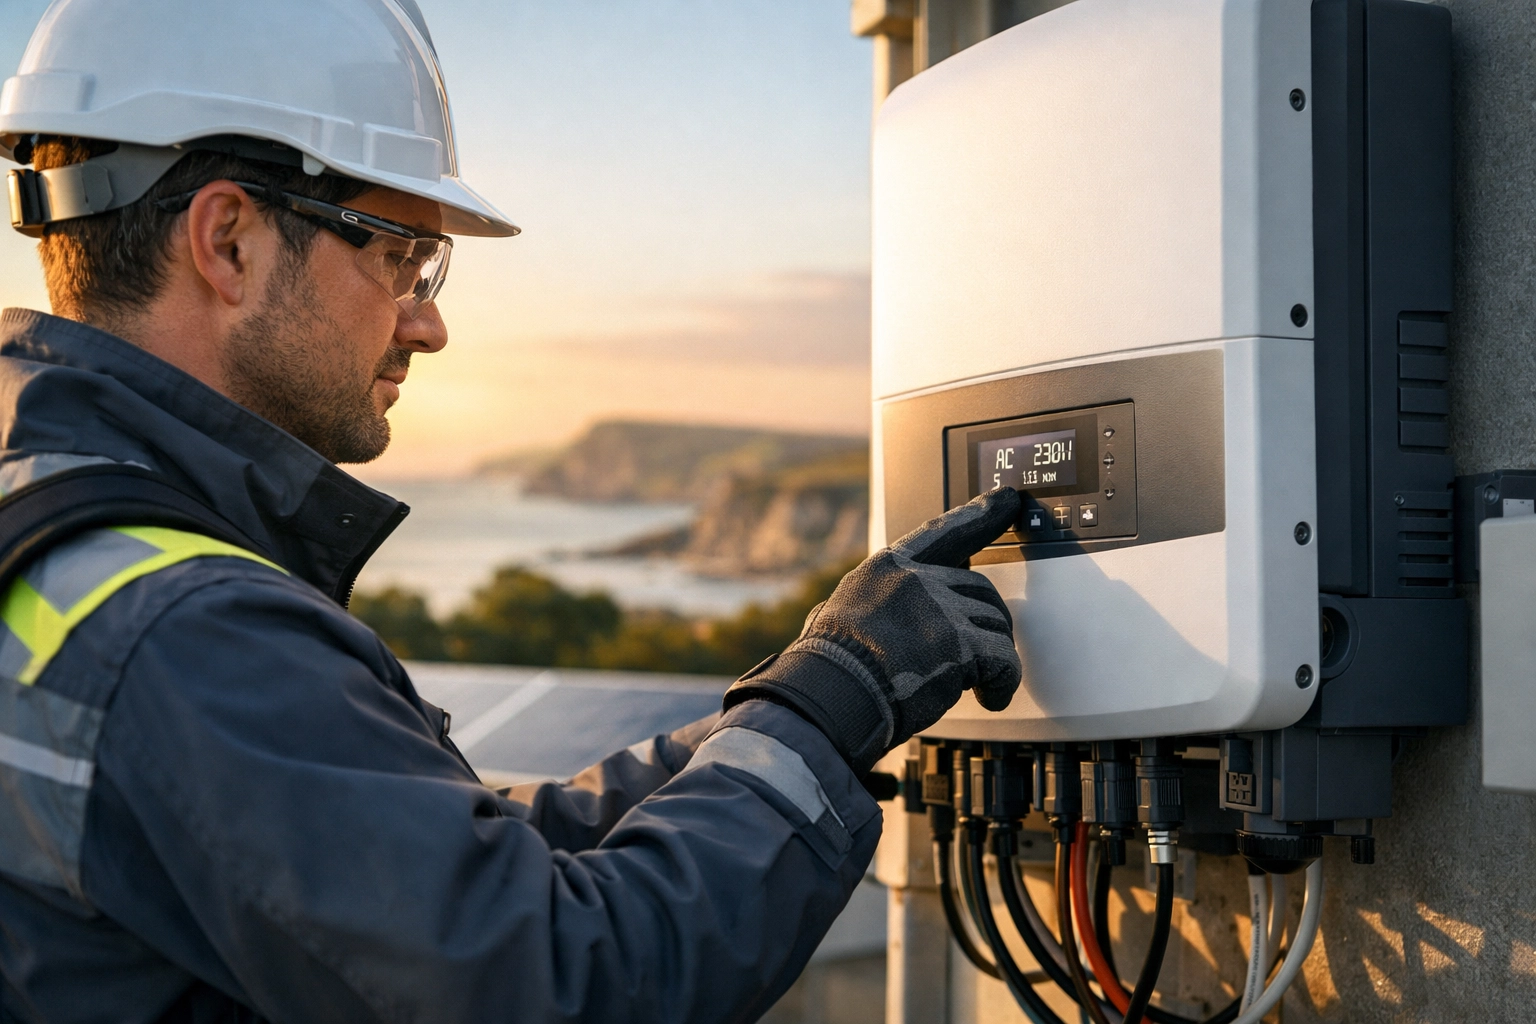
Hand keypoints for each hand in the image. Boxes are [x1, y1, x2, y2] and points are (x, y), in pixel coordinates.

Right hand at [723, 487, 1023, 772]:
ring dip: (993, 659)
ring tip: (979, 685)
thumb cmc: (828, 669)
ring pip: (996, 626)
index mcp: (888, 568)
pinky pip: (1004, 661)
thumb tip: (848, 618)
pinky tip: (990, 697)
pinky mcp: (960, 644)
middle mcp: (917, 579)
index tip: (1006, 502)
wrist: (829, 696)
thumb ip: (866, 607)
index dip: (979, 516)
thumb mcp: (836, 616)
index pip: (944, 532)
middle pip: (979, 590)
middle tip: (982, 657)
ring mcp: (940, 609)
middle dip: (987, 624)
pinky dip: (1003, 683)